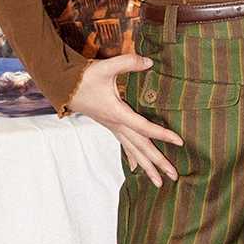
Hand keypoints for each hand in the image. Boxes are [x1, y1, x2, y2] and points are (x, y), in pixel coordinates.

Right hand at [67, 54, 183, 188]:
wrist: (63, 86)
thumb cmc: (84, 78)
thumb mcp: (106, 67)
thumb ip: (128, 62)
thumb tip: (149, 62)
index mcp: (118, 113)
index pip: (144, 127)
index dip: (163, 134)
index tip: (180, 142)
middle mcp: (116, 124)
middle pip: (141, 147)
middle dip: (158, 162)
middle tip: (174, 176)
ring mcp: (112, 127)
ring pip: (133, 150)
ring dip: (146, 165)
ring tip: (159, 182)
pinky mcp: (109, 125)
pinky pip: (123, 145)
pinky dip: (132, 156)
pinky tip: (135, 167)